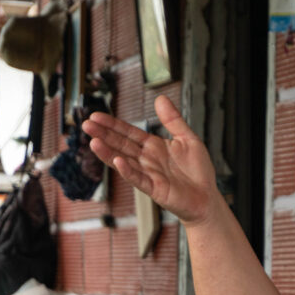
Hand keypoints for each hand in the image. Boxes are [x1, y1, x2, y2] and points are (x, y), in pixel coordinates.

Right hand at [83, 95, 217, 224]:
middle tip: (86, 124)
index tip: (96, 115)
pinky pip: (139, 179)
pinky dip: (128, 171)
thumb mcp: (188, 139)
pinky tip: (118, 161)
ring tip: (93, 141)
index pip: (128, 133)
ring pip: (124, 161)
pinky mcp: (155, 189)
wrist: (207, 197)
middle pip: (121, 145)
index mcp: (153, 146)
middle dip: (104, 135)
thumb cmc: (198, 170)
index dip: (113, 124)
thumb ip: (173, 120)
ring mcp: (149, 174)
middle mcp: (147, 159)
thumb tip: (160, 98)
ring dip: (109, 153)